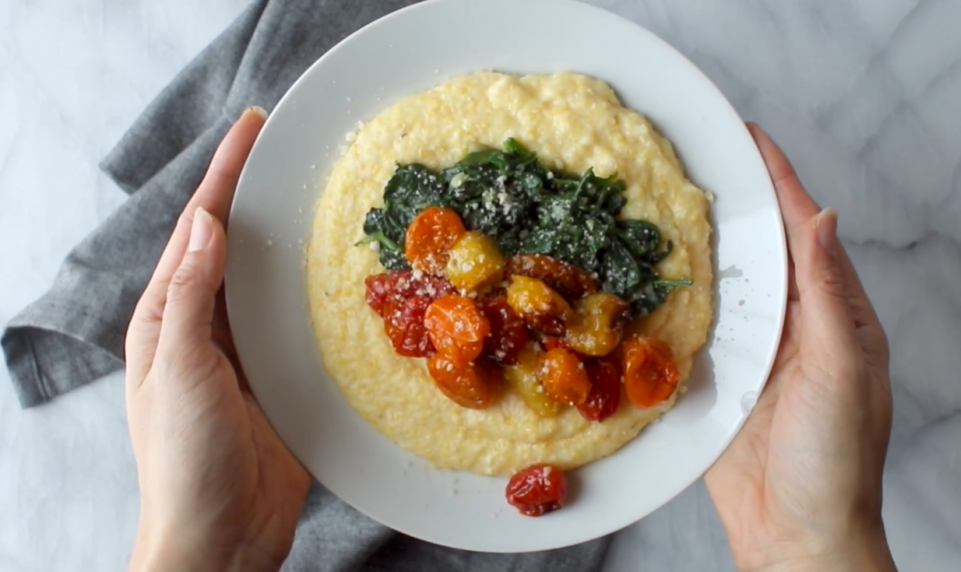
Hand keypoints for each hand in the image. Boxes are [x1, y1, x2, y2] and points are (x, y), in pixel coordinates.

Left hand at [125, 108, 310, 571]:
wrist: (220, 535)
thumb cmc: (184, 457)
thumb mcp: (179, 368)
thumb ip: (191, 297)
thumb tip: (205, 225)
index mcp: (169, 317)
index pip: (198, 229)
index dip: (223, 176)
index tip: (253, 129)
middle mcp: (207, 326)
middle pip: (235, 246)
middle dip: (259, 196)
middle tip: (295, 152)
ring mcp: (246, 354)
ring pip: (271, 281)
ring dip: (292, 241)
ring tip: (325, 199)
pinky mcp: (281, 380)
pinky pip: (300, 324)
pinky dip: (317, 293)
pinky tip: (342, 276)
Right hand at [705, 124, 895, 571]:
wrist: (798, 534)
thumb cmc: (837, 459)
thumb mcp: (844, 369)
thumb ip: (827, 295)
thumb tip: (822, 220)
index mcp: (834, 316)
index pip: (805, 233)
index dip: (780, 183)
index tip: (750, 139)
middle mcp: (792, 327)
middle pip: (760, 251)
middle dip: (732, 205)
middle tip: (692, 162)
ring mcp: (752, 354)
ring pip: (723, 286)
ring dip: (698, 248)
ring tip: (662, 205)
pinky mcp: (716, 382)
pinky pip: (692, 331)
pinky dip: (672, 302)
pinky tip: (647, 277)